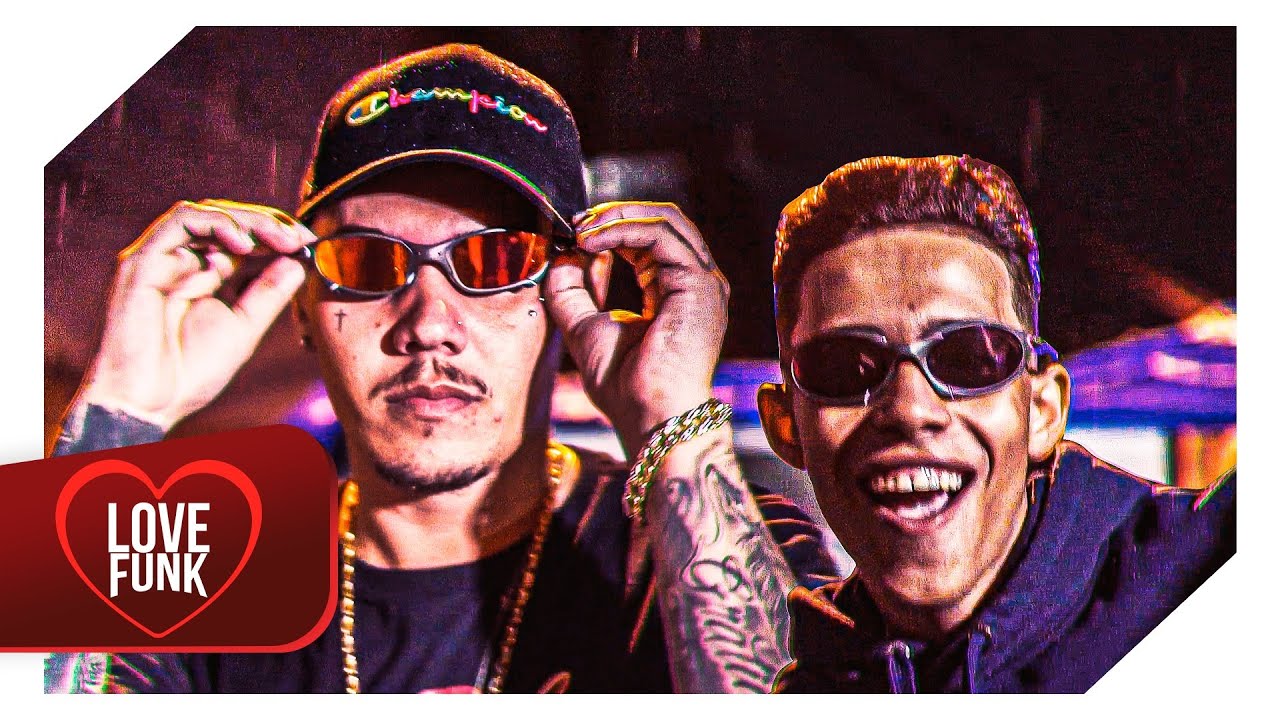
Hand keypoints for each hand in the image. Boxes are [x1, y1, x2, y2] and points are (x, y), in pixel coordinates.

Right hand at [80, 199, 311, 429]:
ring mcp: (162, 259)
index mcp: (206, 276)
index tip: (310, 242)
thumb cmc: (191, 372)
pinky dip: (215, 223)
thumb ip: (269, 293)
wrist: (149, 402)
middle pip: (228, 221)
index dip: (277, 235)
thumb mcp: (245, 327)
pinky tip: (244, 243)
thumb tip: (299, 260)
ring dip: (248, 220)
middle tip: (301, 236)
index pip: (244, 240)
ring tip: (281, 239)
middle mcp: (182, 262)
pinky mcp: (143, 261)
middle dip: (269, 224)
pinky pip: (180, 222)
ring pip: (206, 214)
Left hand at [546, 201, 728, 455]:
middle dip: (614, 215)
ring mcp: (702, 282)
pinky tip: (593, 242)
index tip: (575, 233)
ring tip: (582, 231)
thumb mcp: (584, 329)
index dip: (612, 228)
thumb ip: (572, 293)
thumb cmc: (626, 388)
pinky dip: (624, 229)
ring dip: (617, 217)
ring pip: (666, 220)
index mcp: (673, 292)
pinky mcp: (700, 283)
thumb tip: (561, 257)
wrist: (649, 415)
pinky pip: (662, 236)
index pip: (649, 240)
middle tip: (577, 224)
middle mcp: (694, 283)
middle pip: (662, 222)